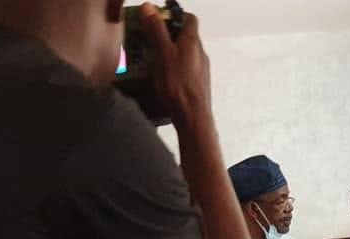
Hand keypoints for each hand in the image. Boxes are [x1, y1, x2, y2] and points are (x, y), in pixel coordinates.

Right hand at [139, 4, 210, 127]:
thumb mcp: (163, 53)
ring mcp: (201, 70)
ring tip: (151, 57)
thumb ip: (156, 30)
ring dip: (169, 51)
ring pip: (184, 53)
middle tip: (148, 37)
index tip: (158, 17)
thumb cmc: (178, 84)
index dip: (174, 14)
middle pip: (185, 36)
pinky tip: (161, 76)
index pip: (189, 18)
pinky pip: (184, 69)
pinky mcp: (198, 84)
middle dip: (167, 34)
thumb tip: (149, 6)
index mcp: (193, 42)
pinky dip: (173, 66)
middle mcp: (201, 54)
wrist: (193, 117)